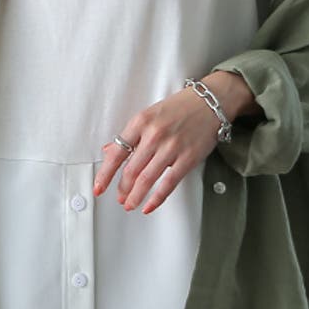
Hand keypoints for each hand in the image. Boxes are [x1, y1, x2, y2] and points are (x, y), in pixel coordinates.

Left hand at [92, 73, 250, 214]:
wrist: (210, 102)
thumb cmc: (179, 108)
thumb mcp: (149, 115)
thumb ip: (130, 135)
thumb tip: (109, 151)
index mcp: (141, 122)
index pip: (117, 152)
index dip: (105, 174)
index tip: (98, 188)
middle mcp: (154, 134)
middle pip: (131, 169)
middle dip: (123, 189)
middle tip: (120, 198)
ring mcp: (171, 147)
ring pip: (146, 179)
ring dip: (135, 196)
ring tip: (130, 204)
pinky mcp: (187, 158)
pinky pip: (168, 184)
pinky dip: (156, 198)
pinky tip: (148, 206)